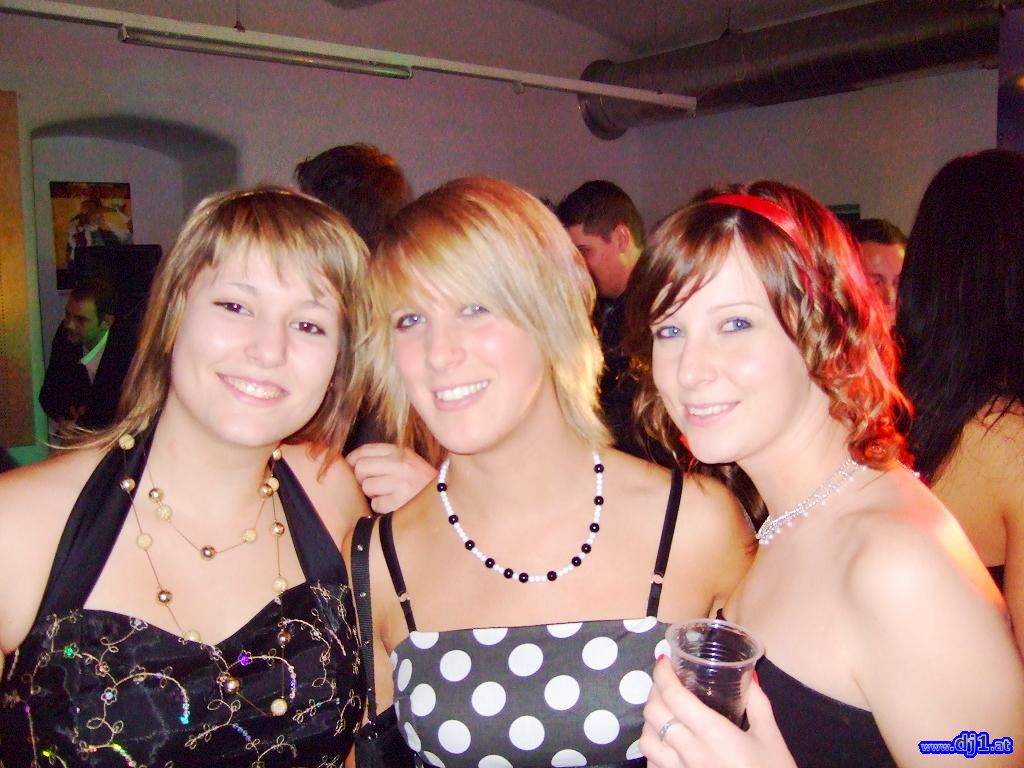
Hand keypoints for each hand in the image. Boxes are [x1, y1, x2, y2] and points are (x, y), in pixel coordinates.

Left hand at [345, 443, 435, 512]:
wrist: (447, 502)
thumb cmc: (420, 483)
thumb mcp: (408, 462)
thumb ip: (384, 458)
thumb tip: (351, 461)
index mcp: (402, 452)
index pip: (367, 449)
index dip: (353, 459)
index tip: (351, 466)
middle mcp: (401, 464)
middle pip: (361, 467)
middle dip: (362, 478)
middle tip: (374, 485)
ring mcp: (401, 482)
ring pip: (367, 486)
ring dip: (373, 494)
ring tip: (387, 495)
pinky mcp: (400, 501)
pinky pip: (376, 504)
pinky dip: (382, 508)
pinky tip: (394, 505)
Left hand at [640, 658, 794, 767]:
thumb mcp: (771, 737)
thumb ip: (757, 704)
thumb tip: (747, 676)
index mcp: (713, 734)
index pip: (674, 697)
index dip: (663, 674)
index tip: (664, 661)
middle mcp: (690, 753)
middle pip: (653, 714)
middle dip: (654, 692)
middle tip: (665, 683)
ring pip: (646, 742)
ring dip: (650, 722)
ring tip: (663, 713)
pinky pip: (653, 766)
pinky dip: (653, 750)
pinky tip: (666, 744)